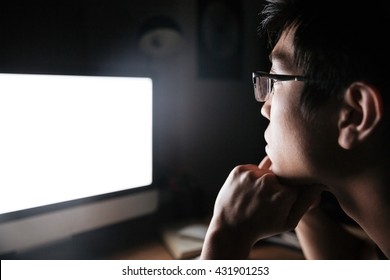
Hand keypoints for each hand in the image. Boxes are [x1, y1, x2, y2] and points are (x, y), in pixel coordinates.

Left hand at [201, 156, 321, 258]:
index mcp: (284, 194)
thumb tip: (320, 184)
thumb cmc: (262, 227)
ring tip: (256, 196)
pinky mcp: (239, 170)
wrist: (230, 228)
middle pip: (282, 173)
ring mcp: (251, 174)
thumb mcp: (288, 221)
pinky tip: (247, 191)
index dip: (292, 191)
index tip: (283, 201)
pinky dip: (252, 176)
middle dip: (279, 184)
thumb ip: (306, 202)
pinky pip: (253, 168)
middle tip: (267, 200)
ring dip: (265, 179)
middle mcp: (268, 180)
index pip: (298, 182)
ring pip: (267, 168)